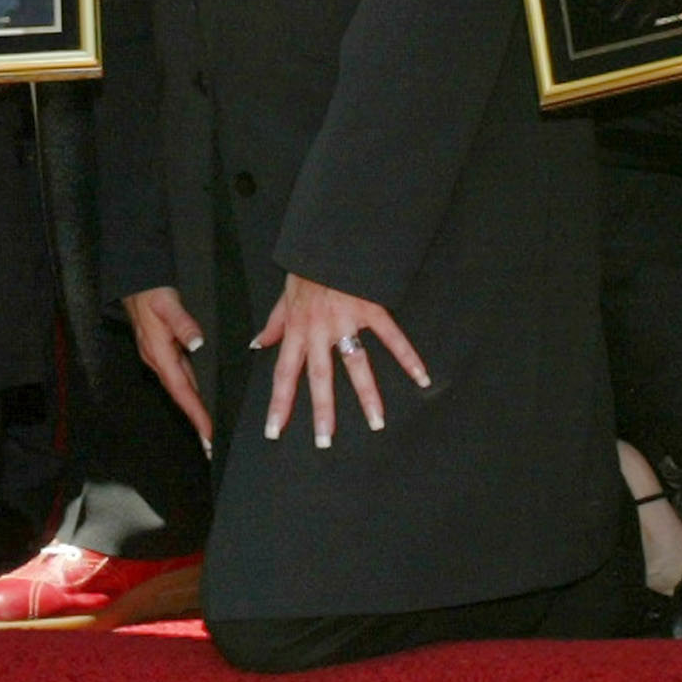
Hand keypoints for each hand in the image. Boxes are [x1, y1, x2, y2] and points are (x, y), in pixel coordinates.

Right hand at [125, 286, 214, 452]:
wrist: (135, 283)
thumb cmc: (149, 293)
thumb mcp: (168, 304)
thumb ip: (183, 323)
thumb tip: (198, 342)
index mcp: (159, 354)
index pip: (182, 390)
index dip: (196, 413)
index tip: (208, 433)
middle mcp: (158, 360)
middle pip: (181, 397)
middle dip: (195, 420)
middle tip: (210, 443)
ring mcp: (159, 358)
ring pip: (180, 389)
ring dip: (192, 409)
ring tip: (206, 429)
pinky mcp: (161, 352)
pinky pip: (178, 378)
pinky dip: (189, 393)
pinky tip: (197, 397)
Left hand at [254, 271, 429, 448]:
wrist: (328, 239)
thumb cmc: (306, 268)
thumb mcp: (284, 296)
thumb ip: (275, 323)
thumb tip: (260, 343)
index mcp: (297, 329)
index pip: (284, 373)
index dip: (279, 404)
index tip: (274, 432)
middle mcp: (320, 329)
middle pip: (320, 377)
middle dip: (322, 411)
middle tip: (326, 442)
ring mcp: (347, 321)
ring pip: (357, 364)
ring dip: (367, 395)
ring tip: (377, 422)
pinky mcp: (371, 310)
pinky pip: (391, 336)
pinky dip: (408, 356)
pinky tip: (422, 377)